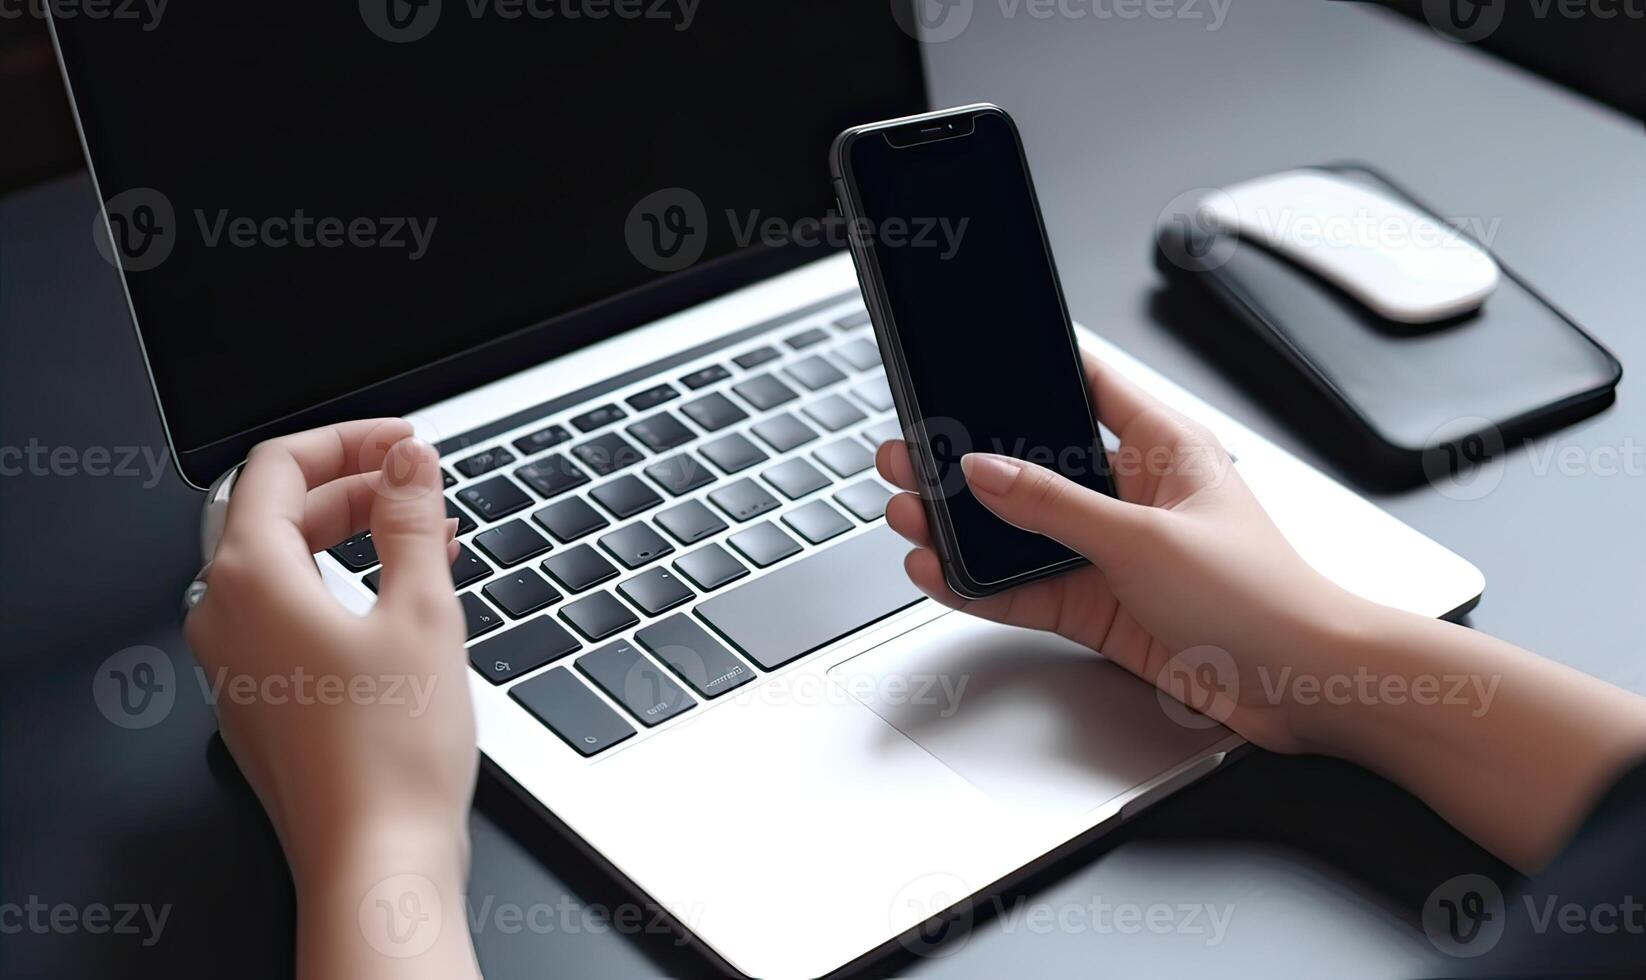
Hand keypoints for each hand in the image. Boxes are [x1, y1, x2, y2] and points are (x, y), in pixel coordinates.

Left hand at [183, 419, 481, 977]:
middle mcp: (224, 618)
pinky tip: (400, 602)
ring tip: (424, 539)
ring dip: (349, 537)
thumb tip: (408, 464)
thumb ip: (410, 522)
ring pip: (281, 565)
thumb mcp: (422, 613)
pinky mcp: (259, 699)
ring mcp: (234, 664)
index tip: (403, 442)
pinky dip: (339, 586)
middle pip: (274, 513)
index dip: (347, 440)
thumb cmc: (393, 755)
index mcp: (252, 581)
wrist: (376, 860)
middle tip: (419, 484)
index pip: (278, 467)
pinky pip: (285, 614)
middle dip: (352, 487)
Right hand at [876, 351, 1363, 751]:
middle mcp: (1130, 494)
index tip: (968, 361)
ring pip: (1018, 531)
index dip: (1030, 370)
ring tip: (909, 513)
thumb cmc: (1265, 598)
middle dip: (968, 462)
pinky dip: (980, 585)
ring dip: (963, 527)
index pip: (1086, 384)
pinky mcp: (1096, 606)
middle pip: (1033, 465)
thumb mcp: (1146, 539)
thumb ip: (1056, 506)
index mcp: (1162, 446)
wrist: (1302, 689)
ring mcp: (1110, 552)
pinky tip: (940, 572)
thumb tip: (986, 470)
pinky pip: (1023, 589)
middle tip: (909, 453)